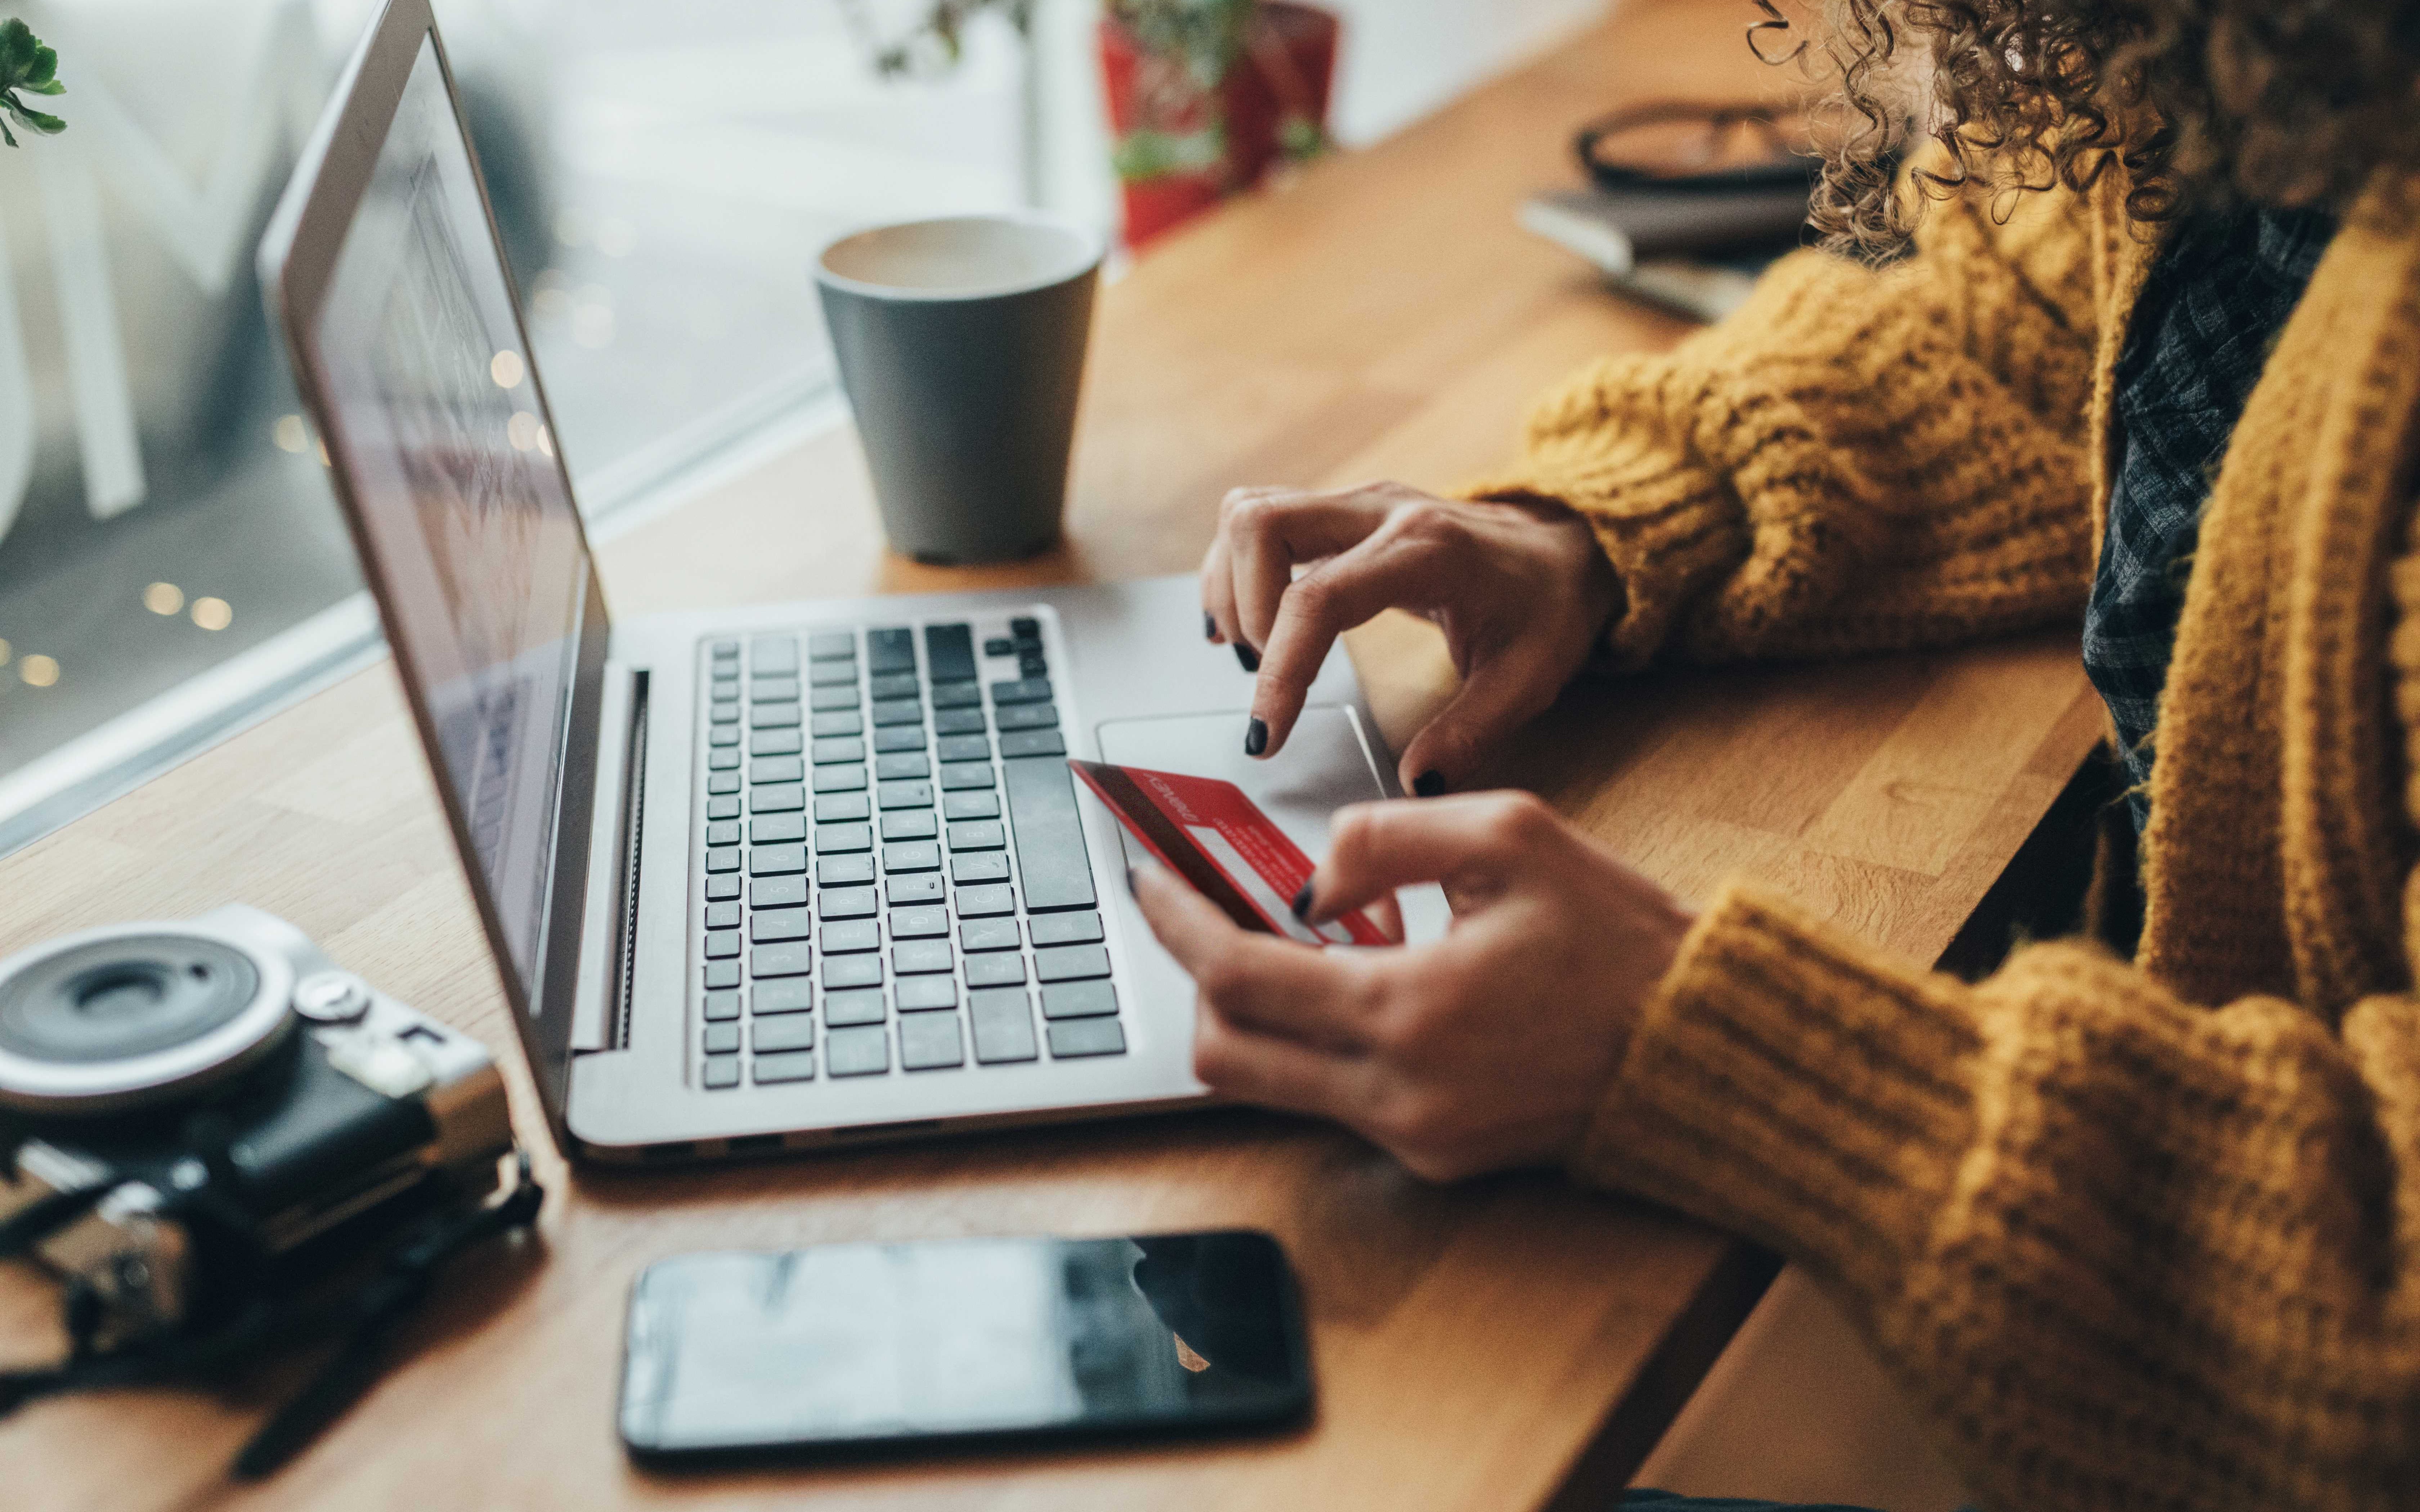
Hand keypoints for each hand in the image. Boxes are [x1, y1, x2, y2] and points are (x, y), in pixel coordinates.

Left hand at [1130, 791, 1693, 1180]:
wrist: (1701, 1046)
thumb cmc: (1618, 937)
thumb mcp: (1512, 835)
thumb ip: (1388, 835)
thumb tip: (1311, 878)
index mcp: (1408, 1010)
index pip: (1237, 977)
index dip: (1176, 924)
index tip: (1147, 880)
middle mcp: (1398, 1093)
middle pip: (1225, 1055)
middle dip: (1195, 982)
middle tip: (1201, 916)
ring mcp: (1415, 1137)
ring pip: (1271, 1087)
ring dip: (1252, 1017)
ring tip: (1273, 945)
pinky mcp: (1438, 1158)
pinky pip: (1335, 1104)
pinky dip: (1316, 1046)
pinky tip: (1348, 989)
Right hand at [1200, 482, 1619, 792]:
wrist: (1564, 549)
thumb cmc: (1546, 608)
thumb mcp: (1529, 679)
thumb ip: (1471, 733)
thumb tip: (1415, 783)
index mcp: (1427, 551)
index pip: (1318, 598)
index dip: (1281, 670)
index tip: (1267, 734)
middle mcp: (1382, 510)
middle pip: (1262, 524)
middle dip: (1243, 609)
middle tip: (1264, 675)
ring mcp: (1357, 503)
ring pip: (1250, 512)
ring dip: (1231, 585)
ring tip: (1254, 652)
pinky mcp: (1341, 511)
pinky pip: (1260, 518)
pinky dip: (1236, 569)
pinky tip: (1247, 624)